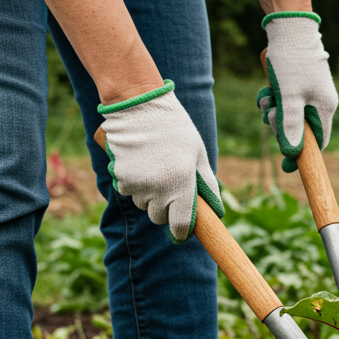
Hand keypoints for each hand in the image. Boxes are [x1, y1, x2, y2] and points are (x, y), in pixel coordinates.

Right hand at [98, 80, 223, 242]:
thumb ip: (207, 185)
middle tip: (170, 187)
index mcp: (182, 184)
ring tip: (155, 169)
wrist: (139, 106)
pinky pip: (129, 192)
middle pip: (159, 218)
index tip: (183, 230)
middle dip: (165, 209)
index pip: (180, 226)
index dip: (182, 231)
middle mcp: (158, 189)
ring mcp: (137, 185)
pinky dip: (135, 185)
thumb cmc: (175, 129)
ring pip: (143, 205)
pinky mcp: (120, 178)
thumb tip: (217, 211)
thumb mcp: (197, 154)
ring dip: (149, 196)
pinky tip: (140, 164)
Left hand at [256, 12, 337, 171]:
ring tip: (267, 97)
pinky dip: (273, 99)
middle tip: (272, 114)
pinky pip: (285, 102)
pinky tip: (266, 90)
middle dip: (281, 126)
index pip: (318, 144)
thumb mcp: (288, 96)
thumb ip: (290, 125)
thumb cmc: (291, 61)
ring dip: (273, 111)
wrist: (289, 26)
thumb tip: (291, 153)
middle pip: (299, 130)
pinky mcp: (298, 84)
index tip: (285, 166)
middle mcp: (320, 102)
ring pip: (288, 115)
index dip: (302, 156)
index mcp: (324, 108)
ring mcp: (309, 93)